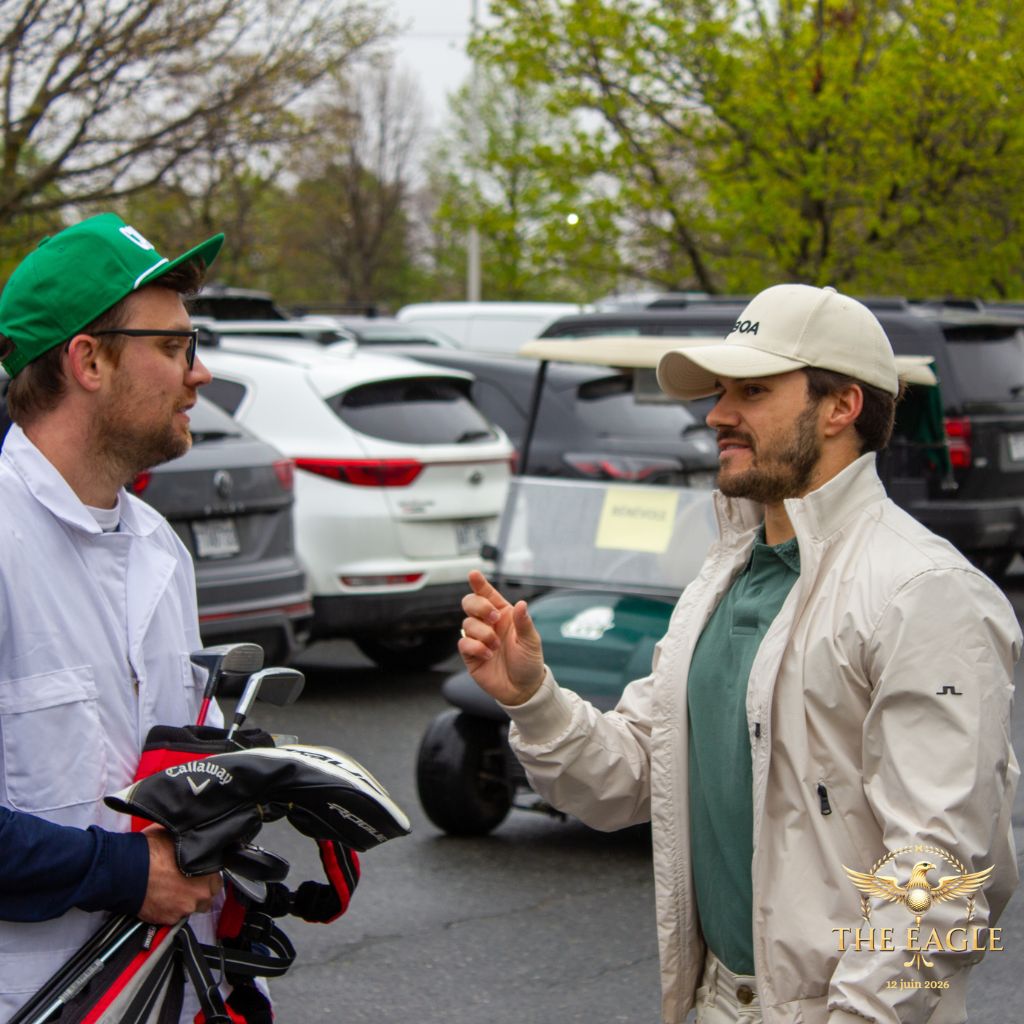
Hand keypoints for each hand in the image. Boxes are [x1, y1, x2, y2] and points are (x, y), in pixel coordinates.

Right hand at [138, 826, 221, 924]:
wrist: (126, 872)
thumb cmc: (151, 852)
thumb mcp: (176, 836)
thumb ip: (190, 843)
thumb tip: (192, 837)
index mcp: (207, 871)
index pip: (217, 878)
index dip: (207, 875)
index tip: (198, 873)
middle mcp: (200, 893)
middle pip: (207, 895)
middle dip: (199, 890)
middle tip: (186, 882)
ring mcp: (184, 909)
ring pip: (192, 908)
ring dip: (186, 901)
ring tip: (172, 890)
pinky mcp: (168, 920)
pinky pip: (175, 916)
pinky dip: (170, 909)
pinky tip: (161, 898)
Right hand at [459, 570, 544, 705]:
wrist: (522, 689)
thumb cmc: (528, 662)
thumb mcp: (531, 641)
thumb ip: (524, 622)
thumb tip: (521, 603)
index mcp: (504, 615)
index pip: (488, 594)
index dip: (479, 583)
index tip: (473, 574)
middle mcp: (488, 624)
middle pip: (470, 603)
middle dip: (479, 606)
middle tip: (493, 618)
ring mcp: (478, 638)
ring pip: (467, 623)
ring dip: (483, 633)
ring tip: (496, 647)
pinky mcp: (470, 654)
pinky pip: (463, 643)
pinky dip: (475, 647)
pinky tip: (488, 655)